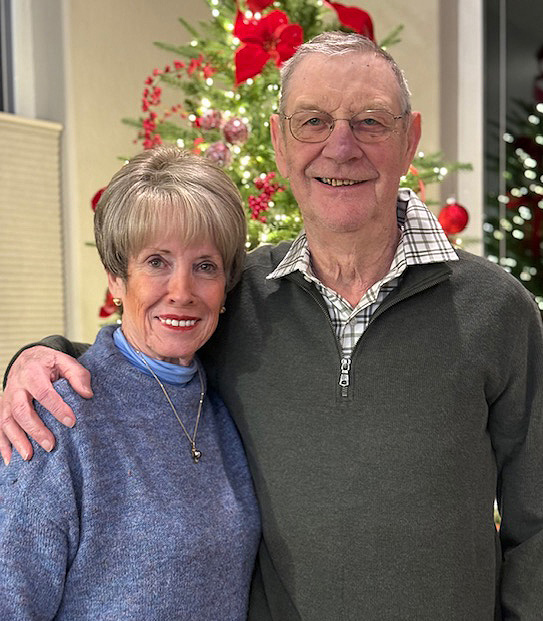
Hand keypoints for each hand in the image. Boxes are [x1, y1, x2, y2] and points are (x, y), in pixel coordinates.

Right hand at [0, 346, 92, 464]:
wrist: (28, 359)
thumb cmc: (49, 363)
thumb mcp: (65, 362)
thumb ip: (77, 375)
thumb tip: (87, 394)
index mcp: (33, 373)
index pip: (44, 393)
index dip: (57, 408)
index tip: (71, 422)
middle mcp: (16, 387)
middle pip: (21, 410)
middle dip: (36, 429)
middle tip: (51, 445)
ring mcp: (7, 400)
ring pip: (6, 421)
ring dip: (17, 440)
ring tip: (29, 456)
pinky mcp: (2, 409)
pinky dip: (2, 444)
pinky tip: (9, 460)